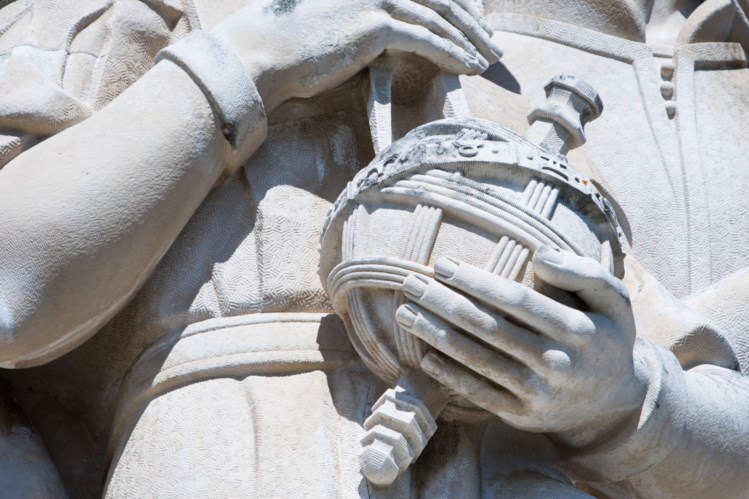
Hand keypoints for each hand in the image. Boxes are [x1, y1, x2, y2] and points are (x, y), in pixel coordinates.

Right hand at [211, 0, 500, 112]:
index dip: (457, 2)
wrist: (262, 53)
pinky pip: (425, 38)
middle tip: (491, 43)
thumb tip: (385, 30)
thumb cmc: (290, 42)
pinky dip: (451, 53)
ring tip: (487, 61)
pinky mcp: (372, 25)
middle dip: (472, 20)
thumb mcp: (331, 16)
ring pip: (439, 15)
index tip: (476, 22)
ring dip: (468, 40)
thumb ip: (362, 14)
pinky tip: (467, 67)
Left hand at [395, 246, 646, 444]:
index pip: (516, 300)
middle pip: (488, 328)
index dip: (476, 282)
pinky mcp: (523, 415)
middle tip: (410, 284)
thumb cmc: (606, 336)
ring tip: (405, 314)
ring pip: (478, 360)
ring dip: (436, 336)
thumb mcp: (613, 299)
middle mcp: (556, 363)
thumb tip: (539, 254)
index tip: (443, 265)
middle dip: (444, 304)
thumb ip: (582, 273)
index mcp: (577, 330)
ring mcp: (537, 393)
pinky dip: (451, 376)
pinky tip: (426, 355)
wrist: (615, 402)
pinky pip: (480, 394)